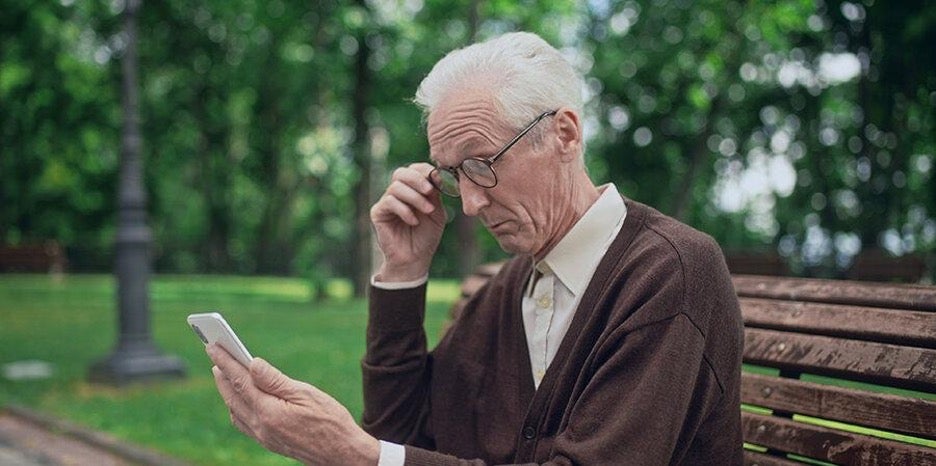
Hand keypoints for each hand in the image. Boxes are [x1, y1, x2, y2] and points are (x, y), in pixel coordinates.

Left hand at [207, 344, 379, 465]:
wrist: (342, 454)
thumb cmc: (330, 421)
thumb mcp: (305, 393)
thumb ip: (275, 380)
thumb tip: (252, 364)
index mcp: (269, 411)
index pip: (240, 381)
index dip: (225, 362)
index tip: (212, 346)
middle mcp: (261, 427)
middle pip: (233, 396)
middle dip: (222, 374)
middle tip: (214, 354)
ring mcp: (264, 437)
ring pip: (235, 410)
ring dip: (226, 390)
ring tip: (223, 373)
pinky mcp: (269, 442)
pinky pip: (243, 423)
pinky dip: (235, 407)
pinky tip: (239, 399)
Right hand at [370, 163, 445, 280]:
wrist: (416, 258)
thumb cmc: (427, 236)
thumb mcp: (437, 212)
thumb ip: (435, 194)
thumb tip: (436, 176)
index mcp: (412, 189)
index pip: (414, 170)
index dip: (425, 171)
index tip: (438, 181)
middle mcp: (398, 193)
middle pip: (401, 173)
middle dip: (417, 179)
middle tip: (430, 191)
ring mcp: (386, 202)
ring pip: (396, 187)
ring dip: (415, 198)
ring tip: (427, 211)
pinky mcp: (378, 213)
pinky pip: (389, 202)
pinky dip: (404, 210)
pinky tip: (413, 221)